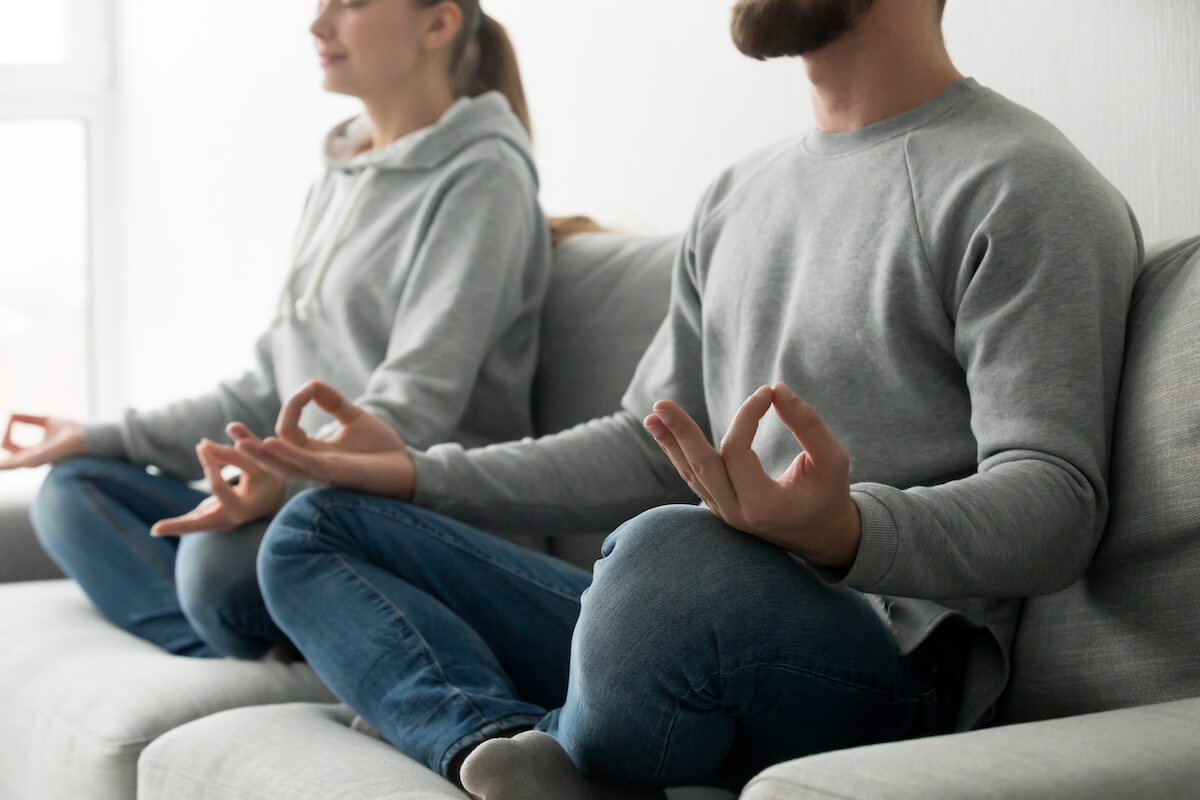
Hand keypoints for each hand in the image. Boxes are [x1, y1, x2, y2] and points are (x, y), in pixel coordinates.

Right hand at [0, 414, 85, 469]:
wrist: (83, 435)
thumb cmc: (69, 429)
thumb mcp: (45, 420)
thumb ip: (28, 419)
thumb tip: (11, 413)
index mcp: (33, 451)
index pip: (10, 445)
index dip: (8, 430)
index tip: (12, 417)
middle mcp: (32, 459)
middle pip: (9, 461)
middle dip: (2, 463)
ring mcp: (35, 461)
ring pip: (11, 464)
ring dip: (3, 465)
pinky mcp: (39, 460)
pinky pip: (18, 463)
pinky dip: (7, 464)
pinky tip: (0, 466)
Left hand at [150, 439, 284, 536]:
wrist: (270, 499)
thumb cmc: (267, 476)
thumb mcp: (261, 460)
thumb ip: (246, 445)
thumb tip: (230, 426)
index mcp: (249, 505)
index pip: (222, 485)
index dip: (212, 464)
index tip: (203, 444)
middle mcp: (234, 517)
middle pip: (206, 518)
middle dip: (181, 522)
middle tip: (158, 525)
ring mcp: (222, 521)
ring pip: (196, 526)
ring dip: (176, 526)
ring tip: (155, 530)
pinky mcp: (212, 518)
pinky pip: (193, 523)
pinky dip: (175, 525)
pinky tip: (156, 530)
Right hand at [226, 380, 415, 500]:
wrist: (410, 468)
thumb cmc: (383, 449)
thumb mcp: (354, 417)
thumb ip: (331, 402)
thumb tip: (309, 384)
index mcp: (314, 451)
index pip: (287, 430)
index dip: (292, 405)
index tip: (308, 389)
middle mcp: (312, 464)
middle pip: (271, 457)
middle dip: (246, 448)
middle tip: (223, 436)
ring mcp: (322, 471)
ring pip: (282, 464)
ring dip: (260, 453)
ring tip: (239, 442)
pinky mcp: (336, 474)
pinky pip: (304, 464)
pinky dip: (286, 453)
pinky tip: (270, 443)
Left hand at [643, 382, 861, 567]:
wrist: (823, 537)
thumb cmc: (829, 495)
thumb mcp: (833, 460)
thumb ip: (808, 424)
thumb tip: (777, 388)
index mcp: (763, 505)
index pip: (739, 451)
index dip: (747, 415)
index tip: (767, 393)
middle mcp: (736, 513)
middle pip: (701, 467)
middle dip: (680, 433)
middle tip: (660, 405)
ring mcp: (724, 514)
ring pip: (691, 474)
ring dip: (671, 442)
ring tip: (652, 416)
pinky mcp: (719, 507)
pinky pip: (695, 477)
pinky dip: (679, 454)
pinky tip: (663, 432)